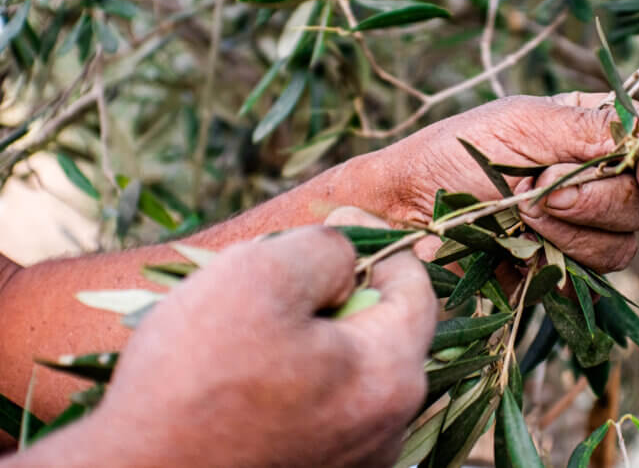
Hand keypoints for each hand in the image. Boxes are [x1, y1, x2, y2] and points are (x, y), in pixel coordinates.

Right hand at [17, 227, 434, 467]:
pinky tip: (243, 381)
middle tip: (278, 280)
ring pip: (348, 369)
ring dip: (312, 339)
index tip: (333, 225)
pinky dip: (295, 382)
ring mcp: (354, 461)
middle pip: (380, 328)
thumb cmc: (194, 382)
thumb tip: (348, 256)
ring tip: (251, 332)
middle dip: (337, 294)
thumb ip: (325, 249)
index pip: (414, 286)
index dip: (374, 244)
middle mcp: (388, 428)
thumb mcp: (260, 275)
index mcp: (392, 376)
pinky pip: (321, 409)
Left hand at [381, 92, 638, 272]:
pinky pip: (596, 273)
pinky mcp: (567, 264)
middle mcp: (601, 176)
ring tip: (521, 212)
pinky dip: (562, 256)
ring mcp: (586, 223)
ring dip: (573, 227)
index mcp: (596, 130)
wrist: (404, 210)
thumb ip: (590, 126)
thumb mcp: (521, 124)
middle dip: (598, 195)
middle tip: (542, 184)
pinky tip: (522, 241)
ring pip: (625, 239)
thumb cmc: (454, 152)